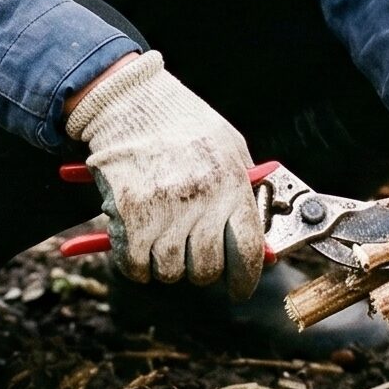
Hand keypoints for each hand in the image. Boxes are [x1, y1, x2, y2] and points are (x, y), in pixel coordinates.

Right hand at [65, 50, 266, 296]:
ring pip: (169, 271)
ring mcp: (164, 209)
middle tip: (190, 255)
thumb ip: (244, 189)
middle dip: (199, 270)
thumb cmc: (180, 121)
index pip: (248, 251)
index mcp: (232, 183)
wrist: (128, 100)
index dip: (245, 279)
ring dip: (164, 265)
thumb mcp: (227, 146)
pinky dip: (134, 263)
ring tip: (160, 237)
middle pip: (206, 269)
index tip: (240, 288)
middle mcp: (201, 199)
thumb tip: (260, 240)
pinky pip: (135, 265)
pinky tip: (135, 240)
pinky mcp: (128, 213)